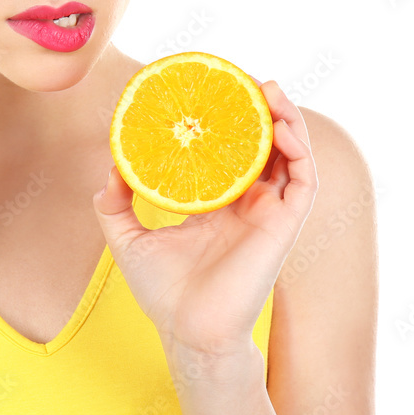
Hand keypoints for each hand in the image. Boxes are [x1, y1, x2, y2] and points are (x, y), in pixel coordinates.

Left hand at [92, 78, 317, 356]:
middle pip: (266, 145)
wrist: (187, 332)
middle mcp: (248, 203)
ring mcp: (269, 213)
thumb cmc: (163, 293)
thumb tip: (110, 167)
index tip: (217, 90)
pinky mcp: (284, 226)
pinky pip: (303, 183)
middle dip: (264, 110)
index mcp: (217, 203)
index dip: (231, 120)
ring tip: (270, 92)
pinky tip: (284, 131)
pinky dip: (300, 152)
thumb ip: (115, 202)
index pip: (232, 151)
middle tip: (251, 81)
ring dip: (288, 121)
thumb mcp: (128, 238)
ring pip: (292, 157)